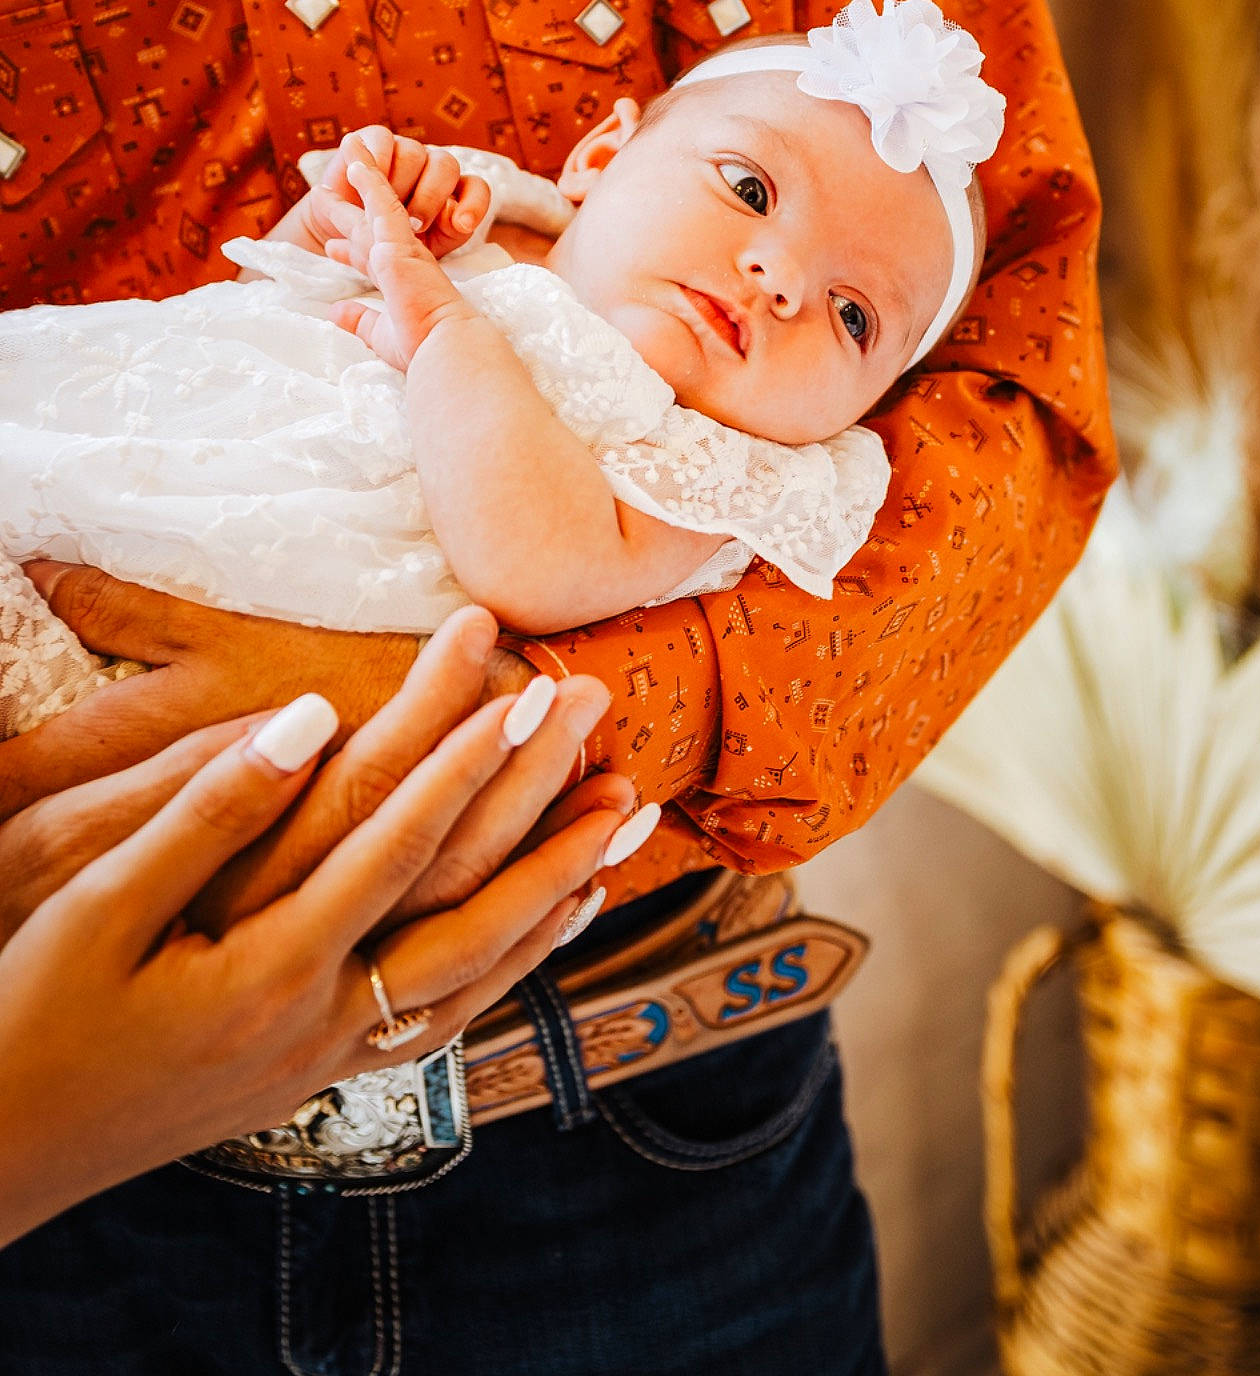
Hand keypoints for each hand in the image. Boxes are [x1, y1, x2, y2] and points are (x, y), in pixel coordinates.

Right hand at [0, 614, 638, 1246]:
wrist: (3, 1149)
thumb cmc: (32, 1016)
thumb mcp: (94, 905)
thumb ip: (209, 810)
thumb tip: (312, 716)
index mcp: (265, 966)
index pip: (393, 841)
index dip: (462, 758)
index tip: (520, 684)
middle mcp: (320, 1019)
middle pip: (464, 900)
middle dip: (540, 805)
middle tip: (599, 721)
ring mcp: (330, 1057)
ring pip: (478, 968)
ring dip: (555, 887)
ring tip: (624, 822)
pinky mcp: (323, 1075)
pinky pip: (448, 1019)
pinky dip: (514, 964)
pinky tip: (551, 925)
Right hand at [304, 125, 490, 260]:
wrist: (340, 231)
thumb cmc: (385, 240)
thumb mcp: (420, 246)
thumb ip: (446, 233)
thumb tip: (460, 222)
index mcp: (450, 192)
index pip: (475, 188)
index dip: (473, 204)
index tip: (462, 226)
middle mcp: (431, 166)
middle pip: (446, 165)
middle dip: (430, 198)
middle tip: (413, 225)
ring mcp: (404, 149)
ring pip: (414, 153)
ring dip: (400, 183)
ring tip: (382, 209)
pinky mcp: (373, 139)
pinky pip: (382, 139)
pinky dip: (376, 160)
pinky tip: (365, 181)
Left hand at [328, 159, 484, 369]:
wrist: (447, 345)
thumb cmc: (425, 347)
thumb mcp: (382, 336)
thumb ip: (360, 321)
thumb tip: (335, 313)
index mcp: (398, 283)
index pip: (369, 261)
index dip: (351, 254)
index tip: (333, 249)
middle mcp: (401, 260)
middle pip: (368, 226)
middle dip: (346, 209)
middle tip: (326, 192)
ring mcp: (401, 247)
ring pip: (378, 204)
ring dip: (362, 175)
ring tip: (347, 149)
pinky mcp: (399, 242)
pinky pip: (382, 202)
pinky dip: (369, 180)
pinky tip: (355, 161)